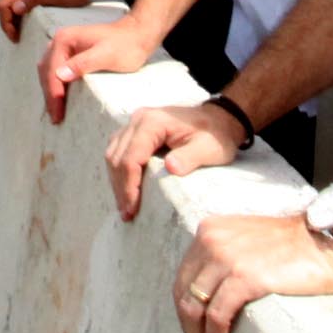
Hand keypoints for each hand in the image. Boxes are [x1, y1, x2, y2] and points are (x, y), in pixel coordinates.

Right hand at [0, 0, 106, 41]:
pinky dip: (17, 15)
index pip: (4, 3)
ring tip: (18, 34)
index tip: (14, 36)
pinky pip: (18, 2)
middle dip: (6, 22)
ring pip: (10, 3)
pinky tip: (23, 24)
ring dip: (11, 19)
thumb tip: (15, 8)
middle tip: (15, 37)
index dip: (5, 21)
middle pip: (4, 3)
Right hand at [37, 16, 164, 124]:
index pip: (52, 71)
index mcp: (64, 39)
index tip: (58, 114)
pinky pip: (57, 72)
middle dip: (51, 96)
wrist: (137, 35)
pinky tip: (61, 99)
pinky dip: (57, 87)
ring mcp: (64, 48)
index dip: (54, 94)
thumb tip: (60, 74)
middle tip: (56, 118)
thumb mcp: (106, 55)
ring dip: (51, 92)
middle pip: (47, 72)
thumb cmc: (125, 45)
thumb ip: (83, 63)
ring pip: (49, 73)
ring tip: (56, 112)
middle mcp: (60, 41)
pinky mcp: (71, 55)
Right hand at [104, 99, 243, 218]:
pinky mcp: (135, 131)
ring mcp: (135, 124)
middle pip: (117, 157)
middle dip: (121, 187)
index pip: (131, 157)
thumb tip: (170, 168)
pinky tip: (127, 190)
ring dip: (117, 181)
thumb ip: (190, 157)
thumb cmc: (215, 135)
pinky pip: (119, 152)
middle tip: (127, 214)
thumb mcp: (209, 148)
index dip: (129, 185)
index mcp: (153, 122)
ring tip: (126, 207)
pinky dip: (120, 172)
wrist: (219, 118)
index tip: (132, 208)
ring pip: (113, 154)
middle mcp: (139, 119)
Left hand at [173, 212, 332, 332]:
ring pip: (195, 308)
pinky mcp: (245, 278)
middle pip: (184, 294)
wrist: (326, 241)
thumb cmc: (292, 246)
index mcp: (209, 231)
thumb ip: (222, 256)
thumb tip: (205, 298)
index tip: (192, 330)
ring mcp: (227, 259)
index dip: (184, 308)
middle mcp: (212, 241)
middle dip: (187, 328)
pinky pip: (217, 316)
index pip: (184, 277)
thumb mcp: (244, 240)